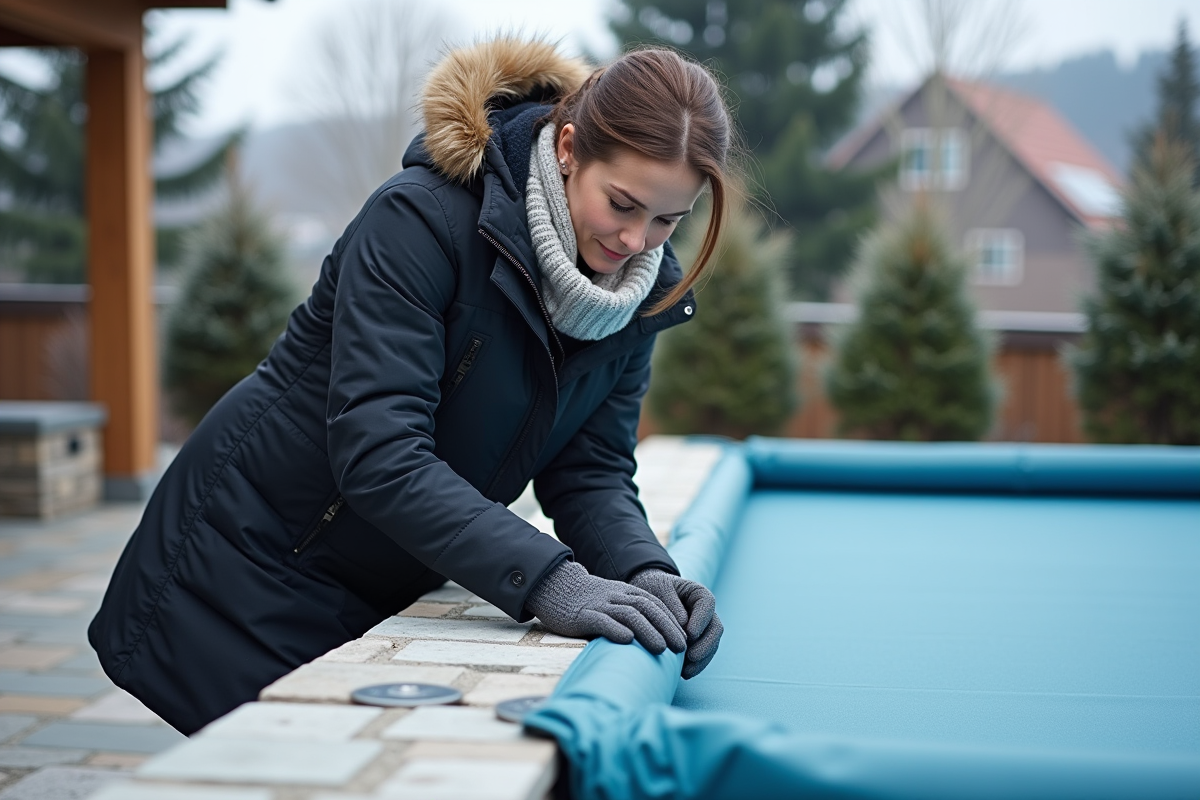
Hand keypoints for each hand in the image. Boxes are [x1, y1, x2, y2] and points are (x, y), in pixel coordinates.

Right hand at [525, 561, 686, 654]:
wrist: (555, 586)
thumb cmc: (587, 601)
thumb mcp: (612, 602)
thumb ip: (630, 615)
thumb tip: (653, 641)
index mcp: (626, 592)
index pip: (656, 605)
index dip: (672, 622)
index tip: (685, 640)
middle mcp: (617, 596)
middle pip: (648, 608)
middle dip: (667, 627)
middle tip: (681, 648)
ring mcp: (600, 605)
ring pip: (629, 614)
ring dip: (648, 631)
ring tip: (661, 649)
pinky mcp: (583, 615)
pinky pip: (602, 620)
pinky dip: (616, 629)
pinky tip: (627, 641)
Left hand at [629, 568, 722, 678]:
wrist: (642, 598)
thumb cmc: (651, 589)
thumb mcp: (658, 589)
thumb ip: (671, 603)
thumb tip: (683, 623)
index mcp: (698, 594)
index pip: (708, 603)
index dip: (701, 619)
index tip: (690, 634)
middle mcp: (705, 612)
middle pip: (715, 628)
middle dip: (705, 645)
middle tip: (691, 657)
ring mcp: (703, 629)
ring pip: (711, 645)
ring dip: (702, 660)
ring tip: (687, 671)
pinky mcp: (695, 644)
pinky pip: (702, 656)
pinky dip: (696, 666)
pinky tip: (684, 674)